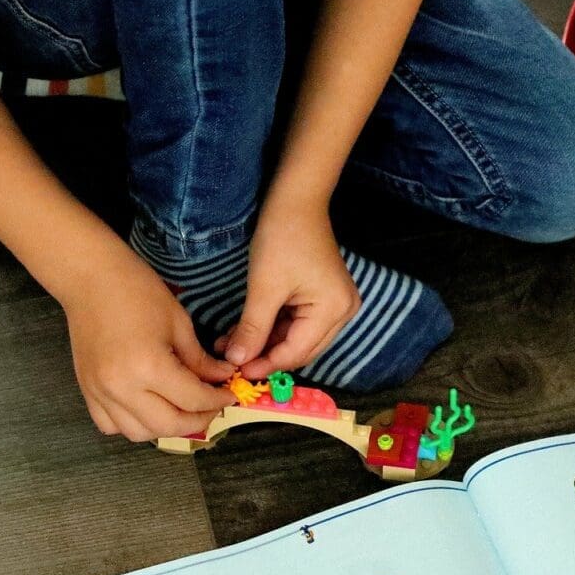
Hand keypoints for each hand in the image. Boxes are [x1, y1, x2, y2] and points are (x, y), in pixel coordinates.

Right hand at [62, 251, 235, 440]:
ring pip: (139, 433)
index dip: (217, 400)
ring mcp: (100, 393)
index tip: (230, 394)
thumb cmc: (137, 292)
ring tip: (185, 409)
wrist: (90, 279)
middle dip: (198, 419)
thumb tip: (223, 379)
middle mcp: (121, 388)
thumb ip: (201, 360)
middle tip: (213, 406)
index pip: (192, 399)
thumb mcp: (179, 324)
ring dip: (166, 428)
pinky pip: (111, 426)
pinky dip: (134, 424)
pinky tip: (150, 408)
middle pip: (168, 425)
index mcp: (148, 367)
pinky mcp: (86, 391)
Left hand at [216, 203, 359, 377]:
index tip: (236, 372)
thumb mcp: (264, 287)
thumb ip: (252, 329)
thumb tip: (235, 362)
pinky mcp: (325, 297)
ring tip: (232, 344)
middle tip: (232, 360)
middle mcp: (343, 312)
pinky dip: (273, 328)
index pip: (297, 352)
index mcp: (334, 310)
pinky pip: (298, 323)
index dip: (266, 364)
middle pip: (301, 349)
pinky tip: (247, 330)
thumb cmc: (282, 239)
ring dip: (266, 342)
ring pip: (297, 338)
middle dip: (265, 355)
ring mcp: (336, 305)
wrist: (296, 202)